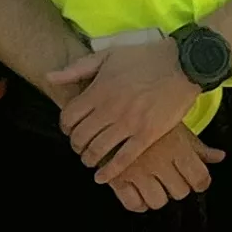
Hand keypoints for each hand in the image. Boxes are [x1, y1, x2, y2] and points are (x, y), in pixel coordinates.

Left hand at [45, 33, 199, 173]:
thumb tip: (49, 77)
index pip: (69, 117)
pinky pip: (123, 160)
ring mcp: (129, 124)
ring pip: (98, 150)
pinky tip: (102, 177)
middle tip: (79, 146)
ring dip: (89, 158)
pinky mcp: (147, 135)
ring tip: (90, 158)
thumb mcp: (108, 55)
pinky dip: (109, 172)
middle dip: (75, 144)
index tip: (69, 128)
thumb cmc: (145, 57)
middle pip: (80, 136)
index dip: (65, 126)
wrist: (182, 64)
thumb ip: (77, 69)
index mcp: (99, 90)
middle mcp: (110, 109)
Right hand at [101, 120, 220, 212]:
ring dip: (159, 196)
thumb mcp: (176, 125)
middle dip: (179, 187)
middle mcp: (158, 161)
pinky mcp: (117, 178)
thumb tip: (218, 157)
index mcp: (176, 147)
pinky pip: (133, 204)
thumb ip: (198, 146)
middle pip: (180, 192)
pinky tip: (139, 192)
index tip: (197, 181)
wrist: (109, 108)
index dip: (201, 182)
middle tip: (173, 179)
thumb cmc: (144, 114)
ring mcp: (138, 172)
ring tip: (155, 185)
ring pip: (157, 201)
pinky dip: (138, 203)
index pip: (199, 178)